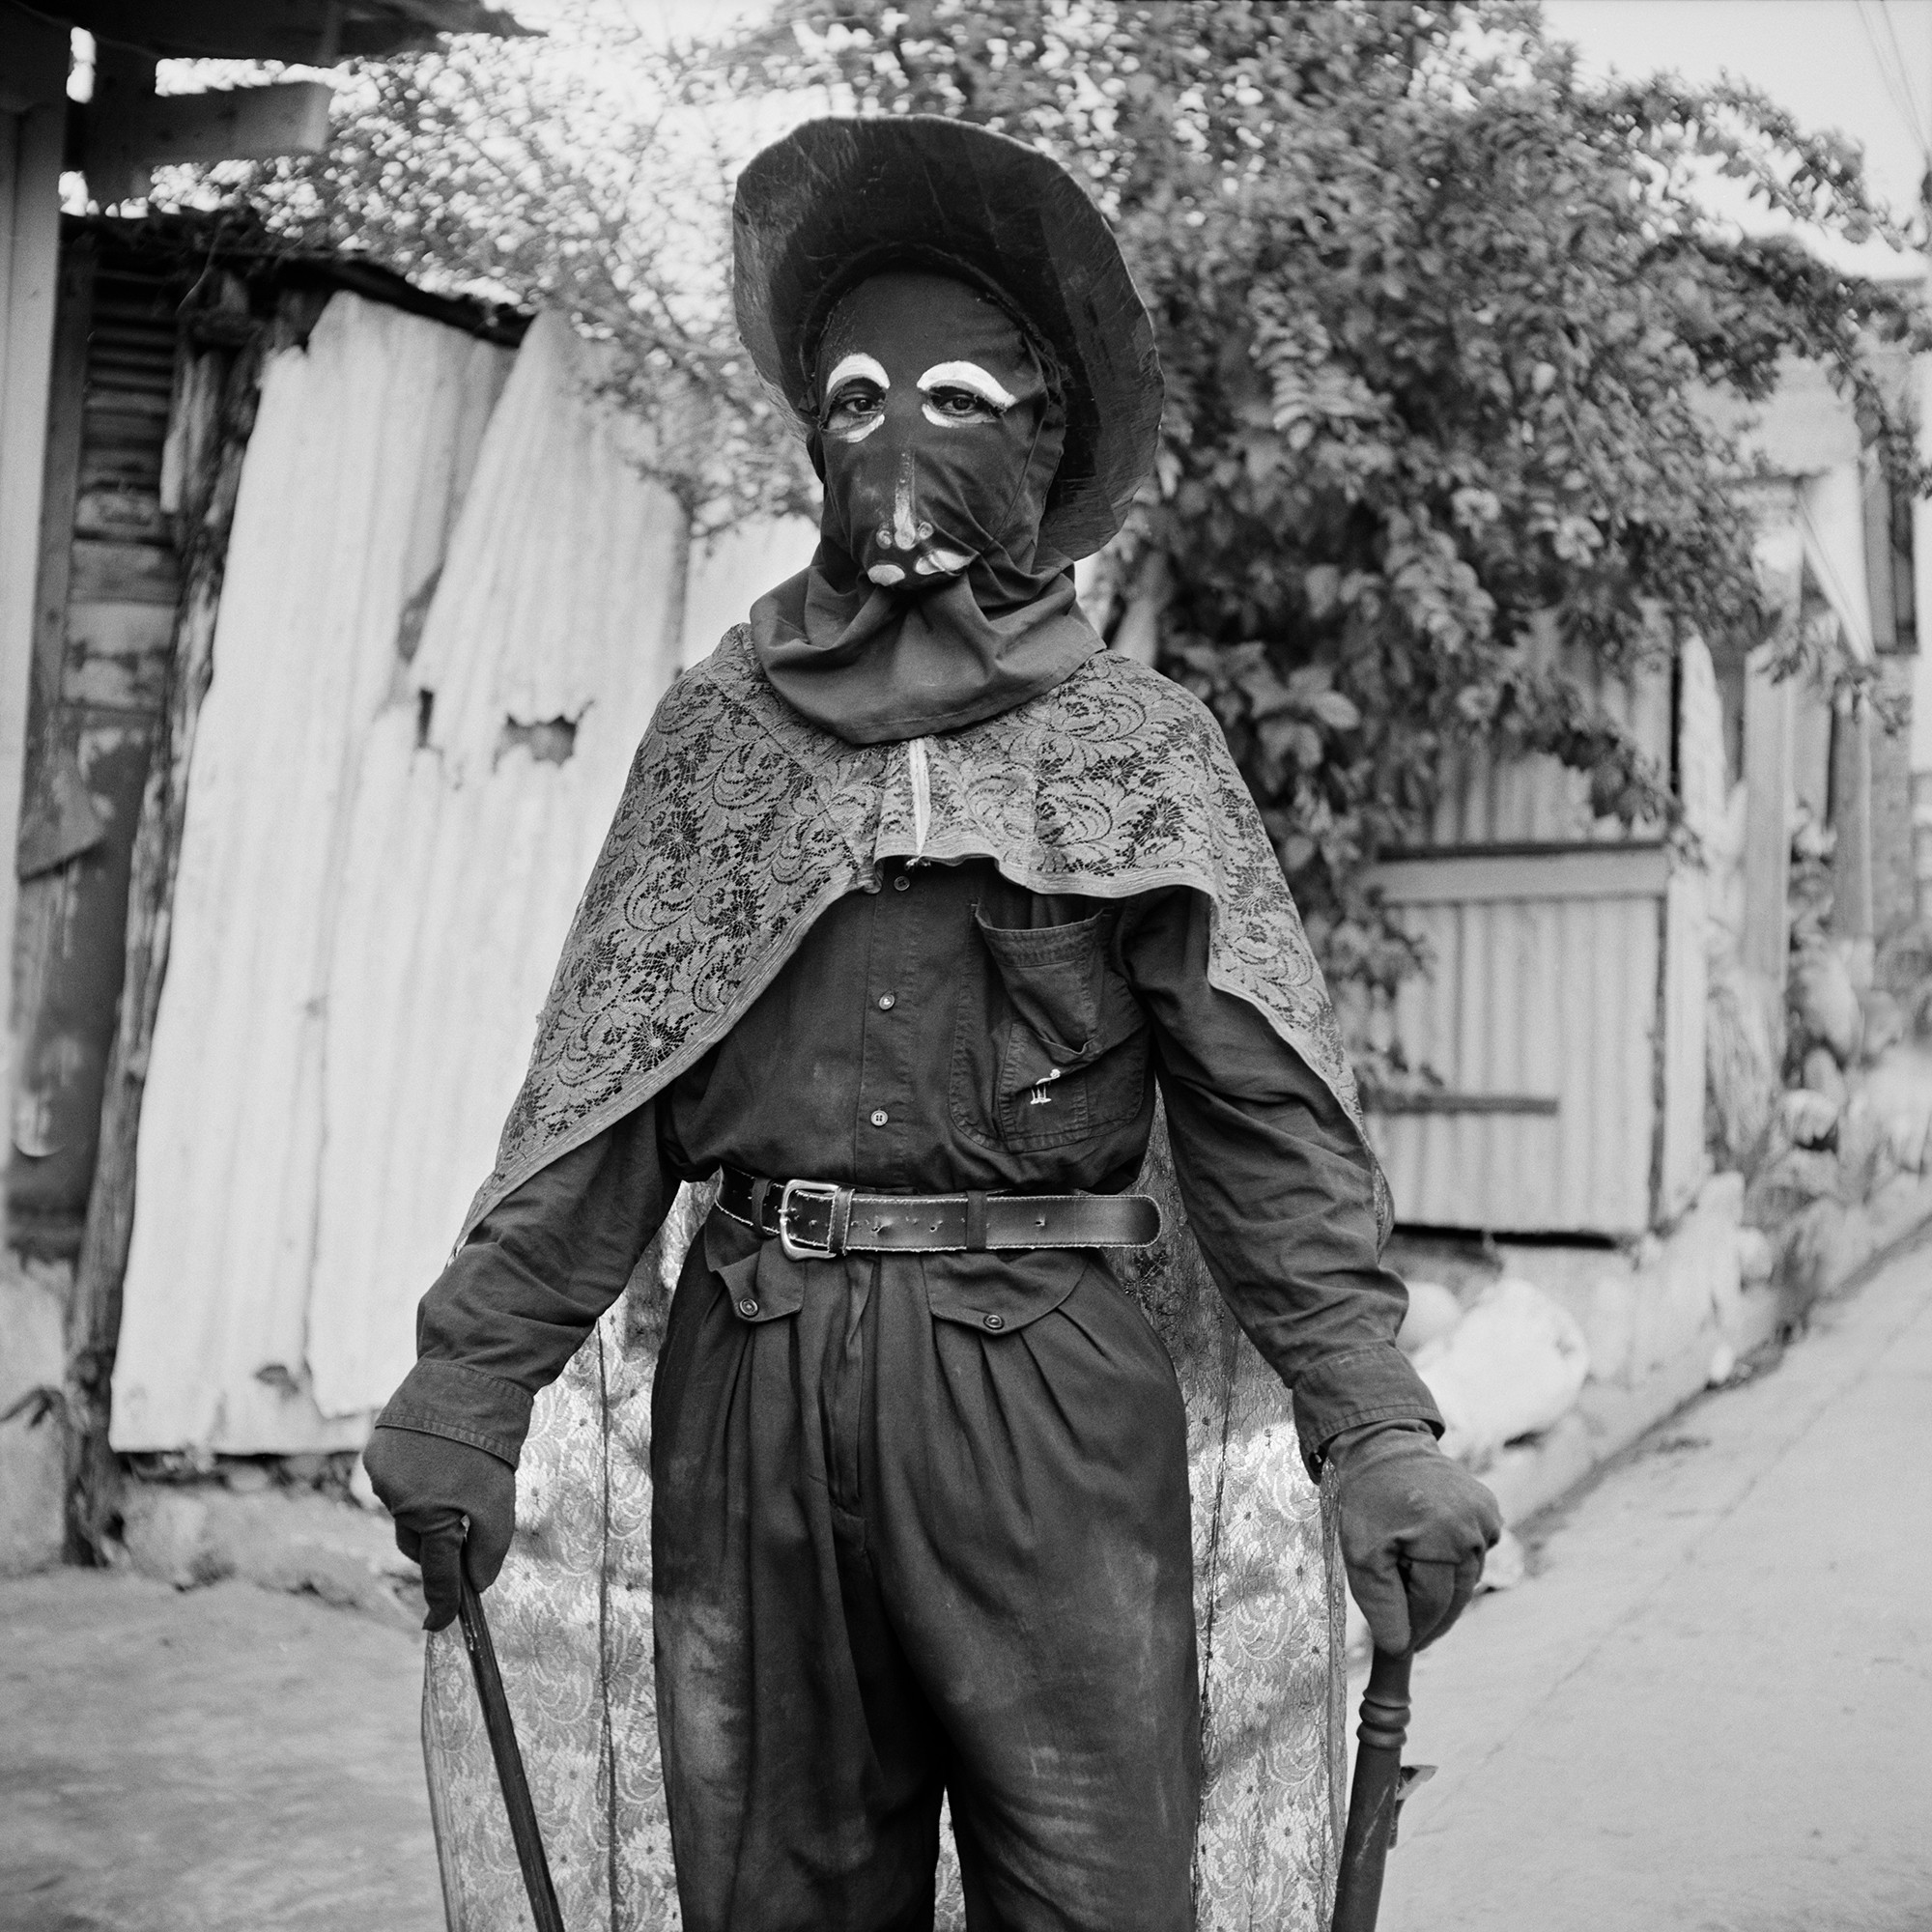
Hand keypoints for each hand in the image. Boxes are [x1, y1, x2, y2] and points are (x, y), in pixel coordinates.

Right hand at [362, 1425, 515, 1631]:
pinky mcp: (374, 1450)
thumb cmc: (489, 1445)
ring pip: (405, 1509)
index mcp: (430, 1518)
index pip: (437, 1574)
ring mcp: (381, 1475)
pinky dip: (413, 1476)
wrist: (467, 1379)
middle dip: (439, 1540)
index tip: (437, 1626)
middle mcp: (396, 1502)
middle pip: (418, 1541)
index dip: (442, 1603)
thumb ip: (488, 1549)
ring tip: (454, 1469)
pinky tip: (434, 1452)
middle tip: (466, 1519)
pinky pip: (395, 1479)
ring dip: (427, 1503)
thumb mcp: (500, 1501)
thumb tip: (475, 1585)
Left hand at [1329, 1421, 1501, 1652]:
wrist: (1384, 1445)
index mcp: (1441, 1536)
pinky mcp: (1490, 1509)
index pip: (1434, 1604)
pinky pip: (1474, 1552)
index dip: (1417, 1629)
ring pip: (1467, 1576)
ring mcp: (1486, 1517)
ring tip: (1412, 1585)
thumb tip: (1399, 1649)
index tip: (1401, 1648)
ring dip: (1443, 1589)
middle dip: (1432, 1617)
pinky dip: (1454, 1563)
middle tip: (1411, 1635)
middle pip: (1456, 1594)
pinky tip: (1430, 1551)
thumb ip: (1380, 1603)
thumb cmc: (1368, 1499)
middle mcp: (1473, 1527)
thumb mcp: (1360, 1553)